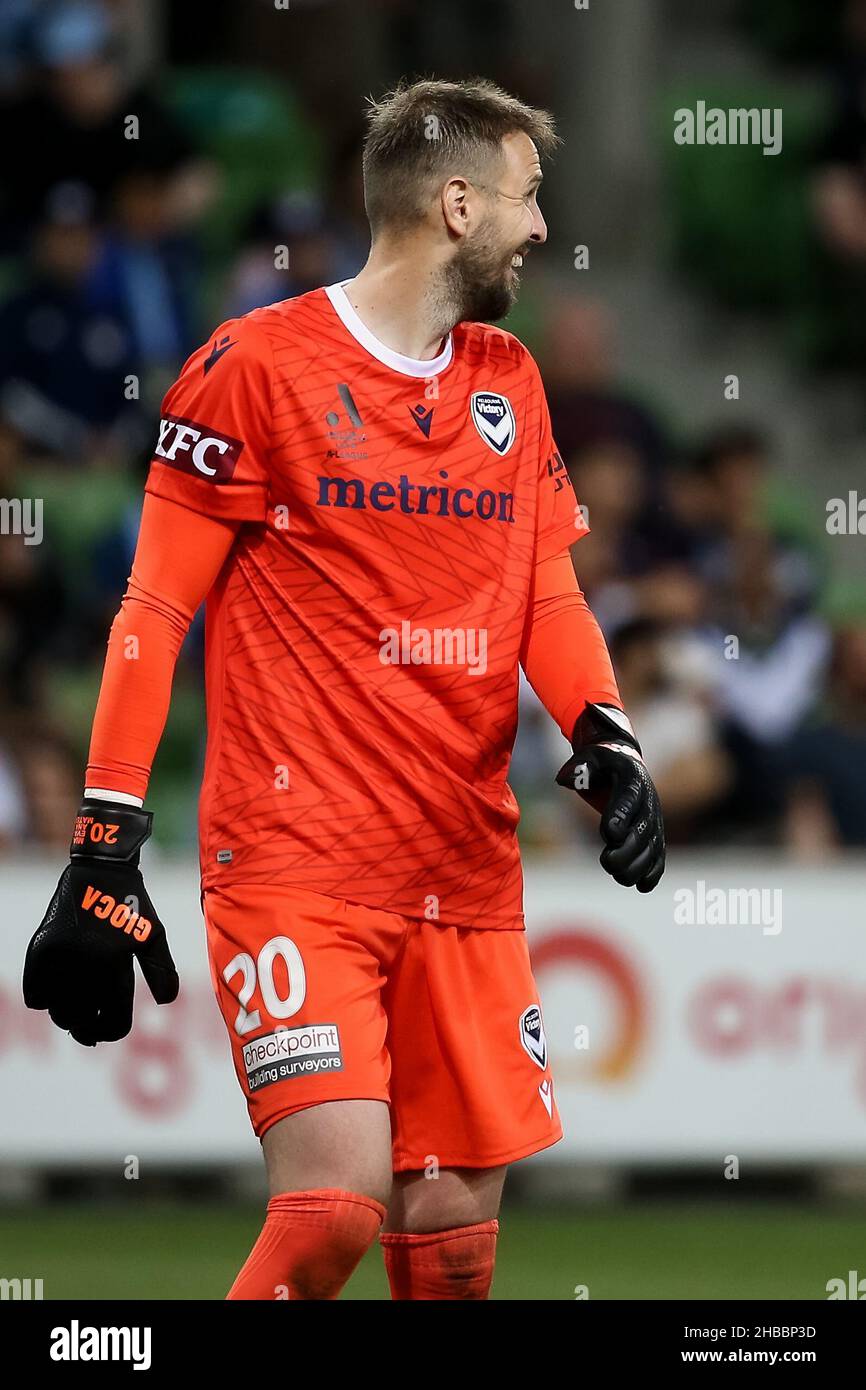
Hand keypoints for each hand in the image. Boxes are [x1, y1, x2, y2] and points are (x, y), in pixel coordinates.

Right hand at [23, 800, 178, 1044]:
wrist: (101, 869)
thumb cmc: (132, 905)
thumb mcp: (153, 935)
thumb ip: (161, 971)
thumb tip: (165, 1003)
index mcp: (116, 964)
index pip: (113, 1019)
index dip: (113, 1031)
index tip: (110, 1030)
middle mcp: (87, 964)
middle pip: (81, 1021)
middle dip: (88, 1029)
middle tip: (90, 1030)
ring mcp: (61, 957)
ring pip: (56, 1011)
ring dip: (66, 1017)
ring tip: (73, 1013)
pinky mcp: (41, 948)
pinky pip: (34, 993)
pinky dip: (42, 1000)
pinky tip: (54, 995)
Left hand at [556, 703, 665, 892]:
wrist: (624, 763)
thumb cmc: (601, 763)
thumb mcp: (589, 757)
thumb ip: (579, 767)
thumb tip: (565, 780)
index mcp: (632, 779)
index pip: (628, 799)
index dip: (621, 817)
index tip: (609, 834)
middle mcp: (648, 801)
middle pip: (641, 831)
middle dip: (627, 851)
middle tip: (607, 863)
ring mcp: (654, 819)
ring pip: (651, 848)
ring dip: (637, 866)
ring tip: (619, 876)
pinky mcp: (654, 834)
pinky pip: (658, 855)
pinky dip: (653, 871)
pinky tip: (641, 885)